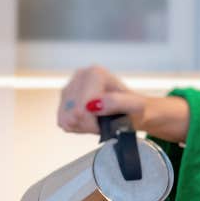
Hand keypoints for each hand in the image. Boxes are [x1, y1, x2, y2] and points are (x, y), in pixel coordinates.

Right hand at [56, 65, 189, 142]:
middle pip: (73, 112)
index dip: (94, 120)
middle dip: (88, 124)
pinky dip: (77, 127)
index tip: (108, 122)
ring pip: (66, 118)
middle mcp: (80, 76)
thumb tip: (94, 104)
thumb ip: (116, 103)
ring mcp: (70, 88)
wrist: (134, 113)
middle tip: (104, 123)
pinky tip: (90, 122)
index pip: (83, 105)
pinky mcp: (65, 101)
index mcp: (95, 73)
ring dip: (83, 126)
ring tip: (99, 121)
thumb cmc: (136, 109)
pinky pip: (63, 122)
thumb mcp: (135, 107)